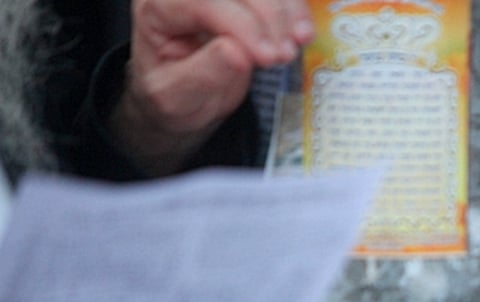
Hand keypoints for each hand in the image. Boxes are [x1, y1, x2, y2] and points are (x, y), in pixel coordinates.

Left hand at [110, 0, 314, 174]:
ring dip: (286, 8)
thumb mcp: (178, 98)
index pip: (200, 0)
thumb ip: (202, 75)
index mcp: (159, 7)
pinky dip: (294, 6)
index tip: (267, 56)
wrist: (187, 93)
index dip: (239, 24)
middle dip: (267, 14)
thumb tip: (235, 52)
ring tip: (300, 40)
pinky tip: (303, 29)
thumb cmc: (177, 94)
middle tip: (285, 54)